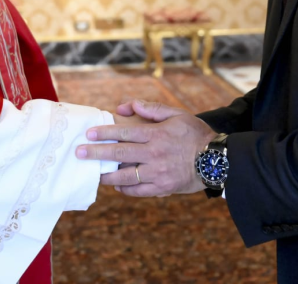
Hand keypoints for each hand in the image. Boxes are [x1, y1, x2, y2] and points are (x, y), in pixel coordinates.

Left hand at [76, 99, 216, 196]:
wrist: (218, 160)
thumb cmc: (196, 134)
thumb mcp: (177, 114)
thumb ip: (151, 108)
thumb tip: (127, 106)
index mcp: (157, 134)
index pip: (125, 133)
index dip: (105, 133)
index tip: (89, 134)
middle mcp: (154, 154)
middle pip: (120, 154)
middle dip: (97, 154)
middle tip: (80, 153)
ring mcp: (158, 173)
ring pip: (126, 177)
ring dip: (107, 176)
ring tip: (95, 175)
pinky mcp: (164, 188)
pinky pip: (140, 191)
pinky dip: (126, 190)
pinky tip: (117, 187)